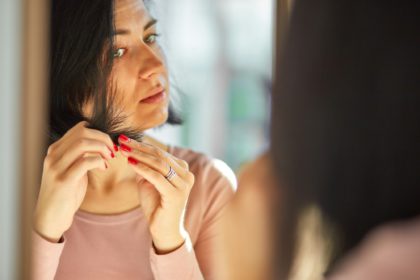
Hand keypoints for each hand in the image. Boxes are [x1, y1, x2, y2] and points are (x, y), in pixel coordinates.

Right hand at [34, 121, 114, 241]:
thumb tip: (101, 143)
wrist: (50, 217)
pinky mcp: (63, 180)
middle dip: (103, 139)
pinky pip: (85, 162)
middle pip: (82, 133)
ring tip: (109, 158)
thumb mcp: (72, 169)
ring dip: (102, 148)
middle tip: (112, 151)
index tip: (109, 144)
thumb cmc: (65, 193)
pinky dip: (99, 161)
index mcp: (55, 150)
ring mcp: (56, 167)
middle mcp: (53, 155)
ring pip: (83, 144)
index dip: (99, 133)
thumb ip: (81, 156)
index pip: (79, 129)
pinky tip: (104, 168)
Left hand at [117, 135, 194, 253]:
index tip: (124, 139)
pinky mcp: (176, 194)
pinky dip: (143, 168)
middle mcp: (187, 175)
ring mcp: (184, 185)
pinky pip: (157, 177)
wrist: (164, 231)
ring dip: (139, 155)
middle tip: (122, 140)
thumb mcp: (148, 182)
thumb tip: (130, 149)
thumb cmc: (156, 206)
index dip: (142, 145)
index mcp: (183, 170)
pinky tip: (130, 163)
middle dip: (139, 147)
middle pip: (160, 155)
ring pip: (159, 164)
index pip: (161, 153)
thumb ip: (143, 167)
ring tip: (123, 150)